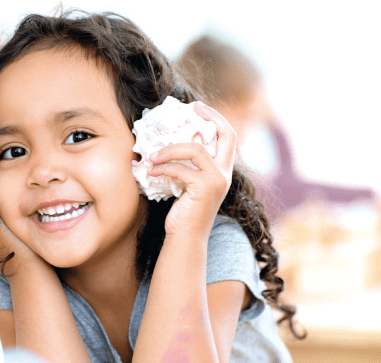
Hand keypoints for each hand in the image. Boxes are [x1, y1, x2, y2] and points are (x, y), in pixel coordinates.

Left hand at [148, 101, 236, 235]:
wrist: (185, 238)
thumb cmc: (184, 212)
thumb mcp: (187, 184)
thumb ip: (187, 166)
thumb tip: (166, 144)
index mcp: (222, 170)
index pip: (228, 137)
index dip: (216, 118)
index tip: (198, 107)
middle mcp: (224, 173)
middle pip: (226, 134)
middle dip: (210, 117)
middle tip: (191, 109)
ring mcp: (217, 180)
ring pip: (194, 149)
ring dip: (169, 150)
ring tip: (152, 156)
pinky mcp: (204, 187)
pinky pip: (180, 168)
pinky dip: (163, 168)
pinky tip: (151, 171)